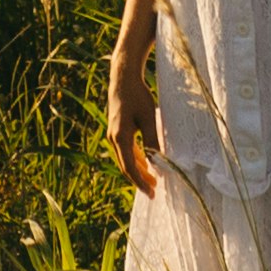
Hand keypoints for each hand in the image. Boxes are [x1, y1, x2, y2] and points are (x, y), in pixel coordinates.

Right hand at [106, 44, 158, 195]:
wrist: (123, 78)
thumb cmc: (137, 96)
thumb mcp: (148, 119)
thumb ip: (152, 141)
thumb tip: (157, 163)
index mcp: (120, 137)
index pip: (130, 167)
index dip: (140, 182)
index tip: (151, 192)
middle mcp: (113, 138)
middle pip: (126, 166)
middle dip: (140, 179)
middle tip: (154, 190)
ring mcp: (113, 134)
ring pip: (125, 159)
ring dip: (138, 170)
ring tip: (152, 179)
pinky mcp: (116, 129)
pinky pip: (125, 150)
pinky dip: (135, 159)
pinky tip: (145, 162)